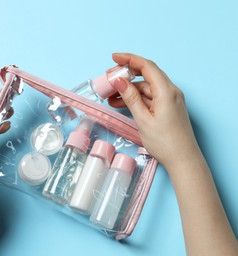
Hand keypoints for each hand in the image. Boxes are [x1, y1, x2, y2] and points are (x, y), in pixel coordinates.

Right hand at [108, 53, 199, 169]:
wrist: (183, 160)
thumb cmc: (165, 142)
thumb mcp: (143, 119)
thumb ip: (131, 98)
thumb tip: (119, 81)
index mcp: (166, 91)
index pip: (147, 67)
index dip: (129, 59)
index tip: (114, 58)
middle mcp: (171, 91)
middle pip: (147, 74)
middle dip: (127, 74)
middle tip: (109, 78)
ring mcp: (170, 99)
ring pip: (146, 87)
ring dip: (129, 89)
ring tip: (110, 96)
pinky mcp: (168, 107)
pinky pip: (150, 96)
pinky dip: (136, 98)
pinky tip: (122, 103)